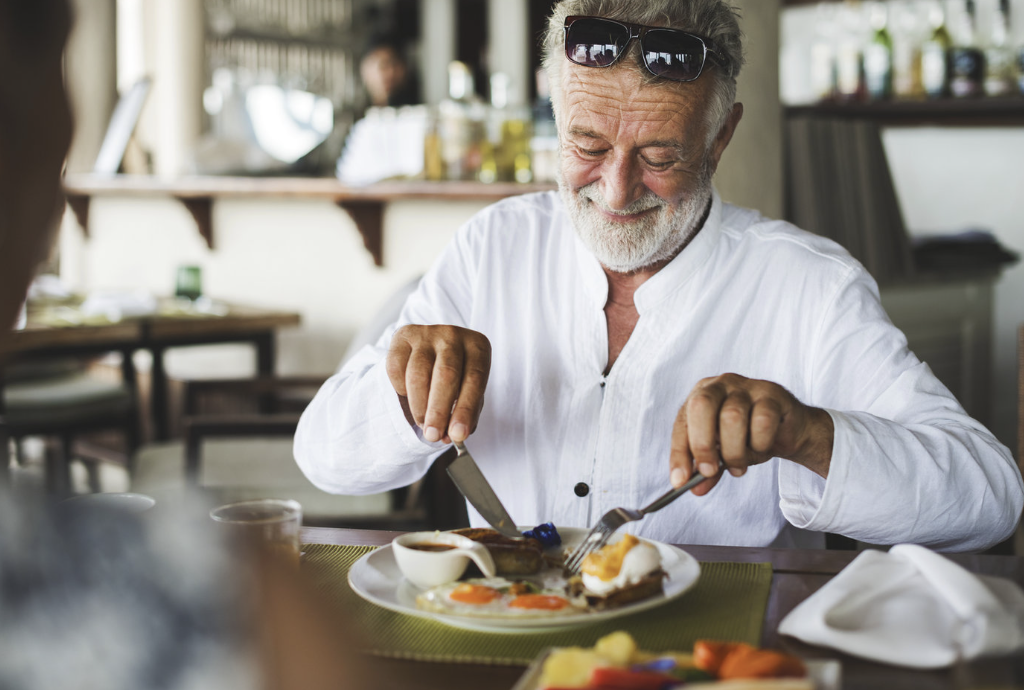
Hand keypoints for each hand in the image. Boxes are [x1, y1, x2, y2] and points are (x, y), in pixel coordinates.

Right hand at [385, 325, 490, 443]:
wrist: (433, 350)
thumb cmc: (457, 376)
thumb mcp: (468, 391)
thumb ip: (464, 413)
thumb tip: (451, 436)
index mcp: (478, 346)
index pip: (474, 379)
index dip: (466, 409)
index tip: (458, 435)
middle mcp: (453, 335)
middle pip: (446, 374)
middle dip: (439, 411)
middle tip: (433, 436)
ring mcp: (426, 333)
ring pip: (419, 374)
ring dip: (419, 406)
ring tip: (424, 425)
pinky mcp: (402, 336)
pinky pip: (397, 369)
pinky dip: (401, 389)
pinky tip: (410, 397)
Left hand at [668, 373, 833, 495]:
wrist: (788, 430)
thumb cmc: (748, 437)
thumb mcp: (723, 455)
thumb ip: (708, 471)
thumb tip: (695, 489)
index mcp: (700, 396)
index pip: (682, 423)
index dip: (679, 453)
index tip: (680, 481)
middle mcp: (720, 385)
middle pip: (702, 406)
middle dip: (703, 444)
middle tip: (710, 472)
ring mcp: (747, 386)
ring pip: (732, 417)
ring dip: (735, 451)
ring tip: (740, 465)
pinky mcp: (773, 394)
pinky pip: (762, 421)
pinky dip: (760, 443)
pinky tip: (762, 447)